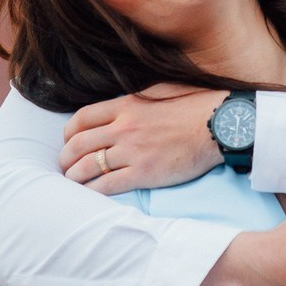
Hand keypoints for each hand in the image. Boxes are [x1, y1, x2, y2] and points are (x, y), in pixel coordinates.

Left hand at [59, 85, 221, 193]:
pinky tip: (90, 195)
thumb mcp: (159, 90)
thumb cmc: (195, 105)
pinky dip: (94, 191)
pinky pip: (108, 185)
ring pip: (88, 166)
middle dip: (65, 158)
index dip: (68, 132)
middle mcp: (123, 128)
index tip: (68, 141)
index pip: (81, 118)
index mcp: (125, 105)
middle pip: (77, 144)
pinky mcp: (144, 173)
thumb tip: (122, 106)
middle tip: (65, 166)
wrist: (219, 124)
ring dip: (75, 177)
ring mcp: (132, 151)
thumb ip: (135, 99)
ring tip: (73, 182)